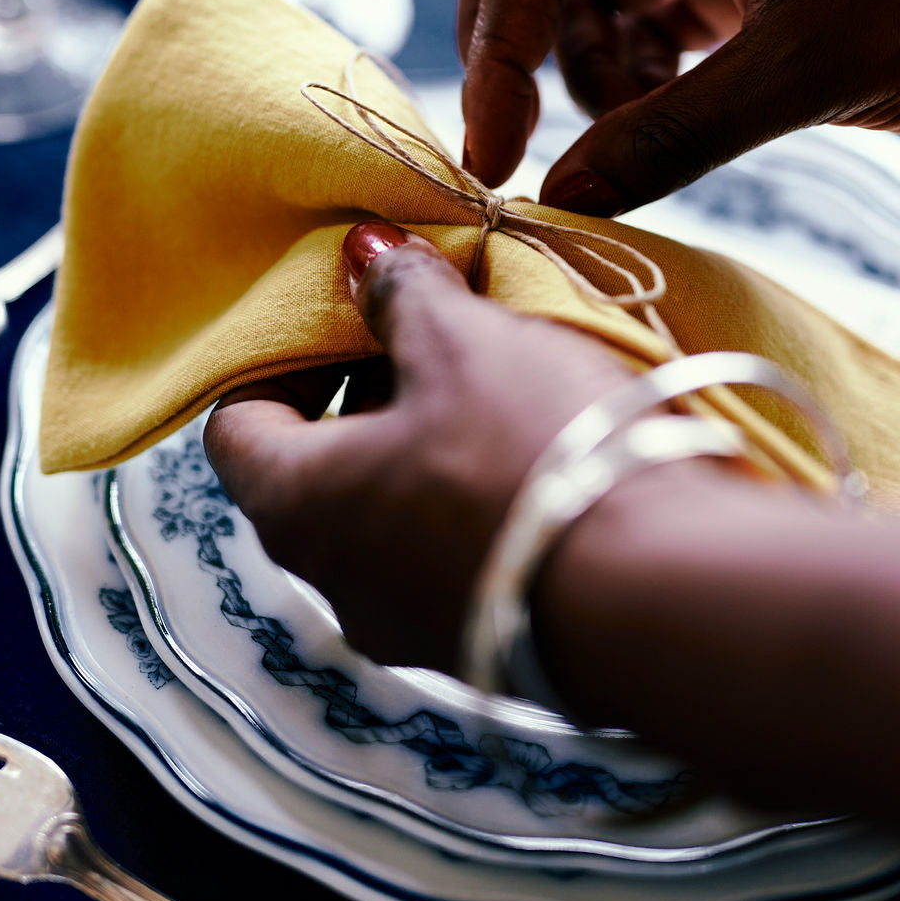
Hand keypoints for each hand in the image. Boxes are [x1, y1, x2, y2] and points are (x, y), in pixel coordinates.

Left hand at [203, 221, 630, 672]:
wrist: (663, 597)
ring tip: (497, 384)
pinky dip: (473, 499)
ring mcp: (411, 627)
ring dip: (426, 444)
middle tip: (429, 334)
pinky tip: (538, 454)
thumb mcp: (464, 343)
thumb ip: (402, 293)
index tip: (340, 317)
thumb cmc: (534, 453)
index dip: (276, 361)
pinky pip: (453, 556)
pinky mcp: (487, 644)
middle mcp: (336, 582)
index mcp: (298, 505)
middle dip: (368, 392)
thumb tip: (363, 256)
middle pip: (317, 469)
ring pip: (390, 515)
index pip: (236, 428)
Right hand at [459, 0, 899, 213]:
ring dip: (574, 66)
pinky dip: (622, 78)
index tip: (493, 150)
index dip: (497, 48)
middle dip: (509, 36)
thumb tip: (561, 196)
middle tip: (510, 132)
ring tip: (631, 125)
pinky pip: (631, 20)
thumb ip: (674, 134)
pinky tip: (661, 113)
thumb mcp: (809, 71)